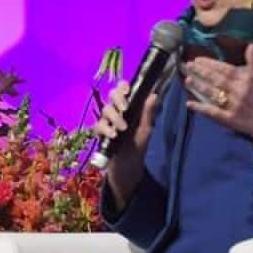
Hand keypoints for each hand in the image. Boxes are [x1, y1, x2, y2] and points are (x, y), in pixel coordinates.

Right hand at [94, 81, 160, 207]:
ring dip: (114, 117)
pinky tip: (113, 135)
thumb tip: (153, 95)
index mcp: (129, 106)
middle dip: (118, 100)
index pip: (123, 89)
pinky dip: (105, 129)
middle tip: (125, 109)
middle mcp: (117, 110)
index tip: (127, 90)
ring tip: (123, 128)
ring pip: (106, 110)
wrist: (128, 165)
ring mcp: (107, 120)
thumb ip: (147, 113)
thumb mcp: (145, 129)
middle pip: (112, 95)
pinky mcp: (100, 132)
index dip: (123, 86)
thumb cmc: (138, 145)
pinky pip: (99, 125)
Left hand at [183, 43, 252, 146]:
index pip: (225, 69)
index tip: (198, 59)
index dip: (211, 64)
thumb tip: (250, 45)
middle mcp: (238, 91)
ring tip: (187, 79)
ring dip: (199, 86)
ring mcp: (232, 105)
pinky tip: (189, 103)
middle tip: (188, 65)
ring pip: (212, 94)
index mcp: (245, 80)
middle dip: (201, 71)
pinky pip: (212, 112)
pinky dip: (200, 107)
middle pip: (217, 79)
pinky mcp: (228, 119)